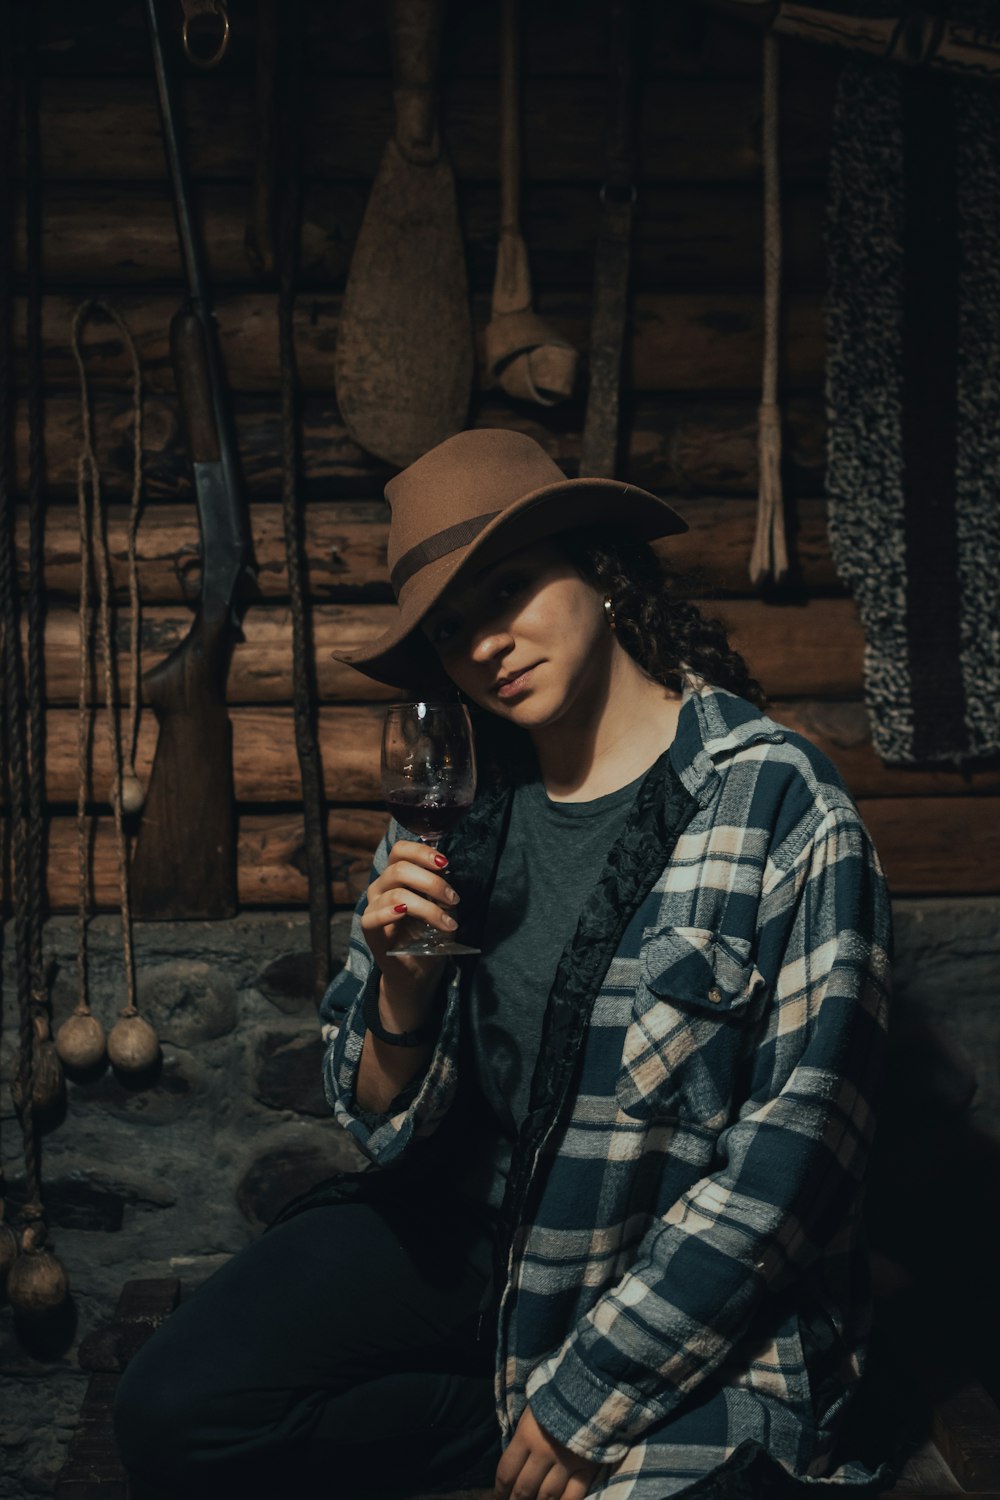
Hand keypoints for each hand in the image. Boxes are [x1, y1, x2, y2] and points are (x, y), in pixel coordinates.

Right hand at [361, 839, 459, 1004]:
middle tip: (454, 898)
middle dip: (432, 882)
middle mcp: (381, 887)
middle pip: (399, 869)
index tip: (445, 863)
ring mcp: (373, 907)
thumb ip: (439, 887)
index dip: (421, 851)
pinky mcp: (369, 930)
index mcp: (396, 876)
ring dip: (428, 907)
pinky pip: (372, 917)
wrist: (419, 970)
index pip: (401, 850)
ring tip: (448, 923)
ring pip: (396, 893)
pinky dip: (390, 912)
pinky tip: (405, 912)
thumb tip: (445, 870)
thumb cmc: (429, 934)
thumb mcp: (440, 905)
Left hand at [495, 1405, 600, 1499]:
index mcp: (526, 1436)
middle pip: (524, 1489)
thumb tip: (513, 1464)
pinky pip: (574, 1497)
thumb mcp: (532, 1411)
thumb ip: (522, 1437)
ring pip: (547, 1497)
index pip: (506, 1472)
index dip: (500, 1490)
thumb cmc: (556, 1397)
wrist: (593, 1387)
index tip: (498, 1497)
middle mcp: (543, 1453)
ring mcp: (566, 1463)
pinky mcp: (587, 1468)